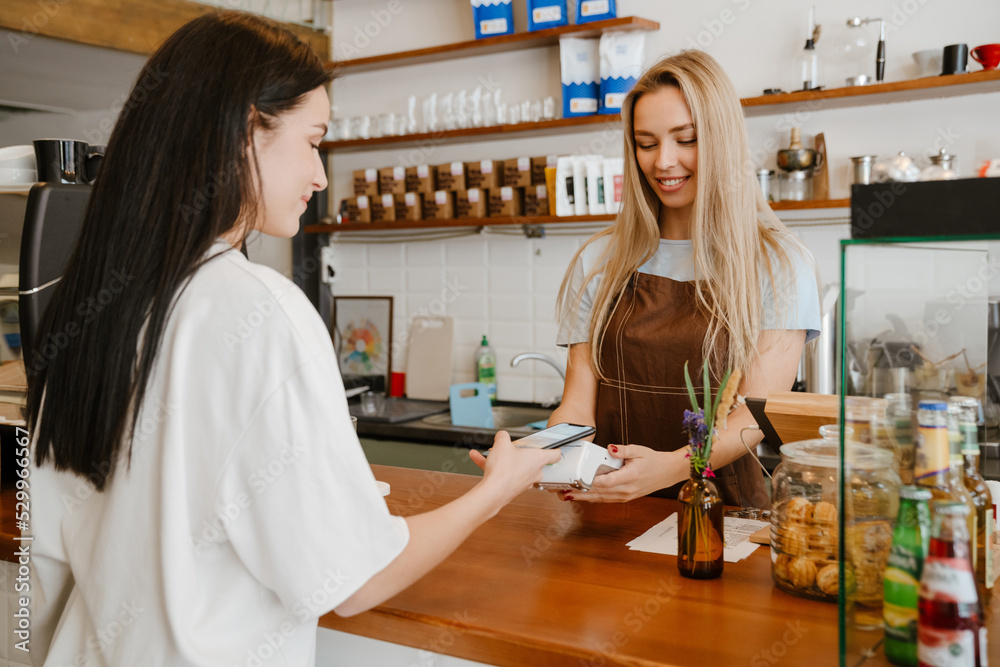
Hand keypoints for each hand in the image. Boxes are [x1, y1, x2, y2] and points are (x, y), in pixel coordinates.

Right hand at [469, 431, 561, 506]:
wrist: (492, 493)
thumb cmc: (503, 470)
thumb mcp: (501, 444)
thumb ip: (503, 436)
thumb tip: (502, 435)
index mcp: (538, 459)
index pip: (555, 454)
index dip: (554, 448)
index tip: (553, 446)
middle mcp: (534, 472)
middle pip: (531, 459)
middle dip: (519, 452)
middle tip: (509, 447)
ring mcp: (525, 482)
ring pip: (514, 466)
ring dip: (502, 459)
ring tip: (488, 453)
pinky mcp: (513, 488)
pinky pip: (504, 474)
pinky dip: (493, 467)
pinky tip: (477, 458)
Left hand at [557, 444, 686, 502]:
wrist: (668, 473)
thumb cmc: (654, 460)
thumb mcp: (639, 450)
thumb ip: (623, 450)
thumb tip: (610, 448)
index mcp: (630, 477)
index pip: (606, 482)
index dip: (590, 483)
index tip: (576, 481)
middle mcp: (626, 490)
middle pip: (599, 493)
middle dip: (579, 492)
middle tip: (562, 490)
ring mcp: (625, 496)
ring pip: (600, 498)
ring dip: (582, 497)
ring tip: (566, 495)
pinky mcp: (624, 497)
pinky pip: (605, 499)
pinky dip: (592, 498)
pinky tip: (580, 496)